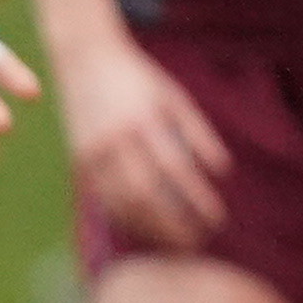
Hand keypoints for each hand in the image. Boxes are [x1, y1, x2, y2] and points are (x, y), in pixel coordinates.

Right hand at [57, 31, 230, 249]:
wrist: (85, 59)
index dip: (197, 199)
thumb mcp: (174, 97)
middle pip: (145, 196)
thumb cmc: (138, 78)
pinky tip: (146, 227)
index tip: (217, 219)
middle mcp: (115, 140)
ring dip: (149, 228)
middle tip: (196, 243)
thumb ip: (198, 132)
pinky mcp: (80, 161)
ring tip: (173, 243)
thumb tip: (222, 171)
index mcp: (144, 121)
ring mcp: (93, 153)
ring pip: (120, 204)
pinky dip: (126, 218)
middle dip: (172, 224)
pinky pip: (104, 200)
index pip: (176, 171)